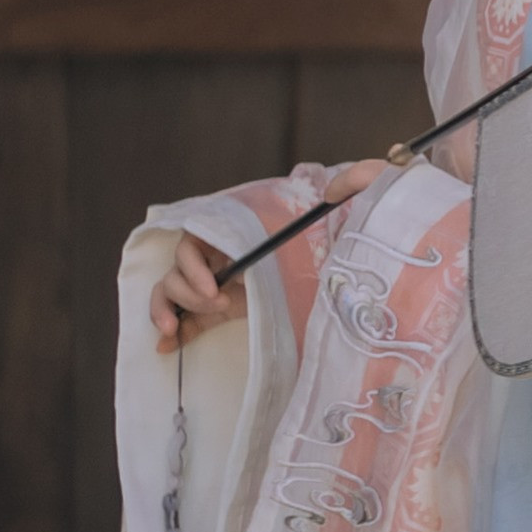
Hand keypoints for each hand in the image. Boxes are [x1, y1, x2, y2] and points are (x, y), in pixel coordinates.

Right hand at [147, 160, 389, 353]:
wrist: (363, 278)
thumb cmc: (356, 237)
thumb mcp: (363, 204)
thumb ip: (359, 183)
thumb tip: (336, 190)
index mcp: (244, 231)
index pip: (195, 239)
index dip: (192, 263)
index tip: (217, 288)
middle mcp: (229, 255)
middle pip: (180, 267)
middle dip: (187, 289)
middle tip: (220, 304)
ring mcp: (226, 283)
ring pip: (174, 290)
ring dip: (169, 308)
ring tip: (178, 331)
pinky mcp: (229, 308)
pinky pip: (192, 317)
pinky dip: (177, 329)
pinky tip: (168, 348)